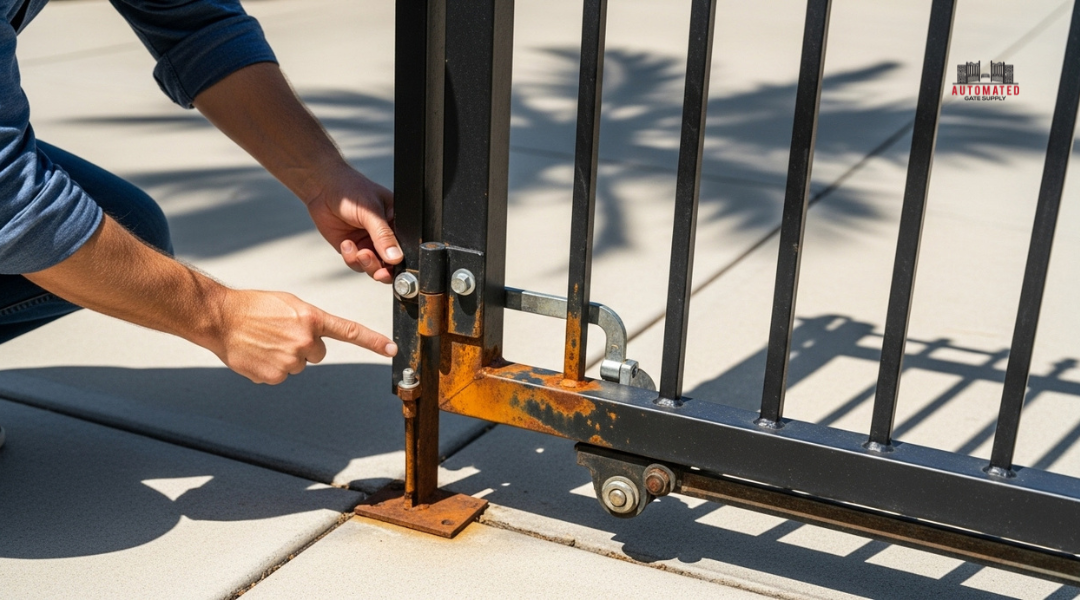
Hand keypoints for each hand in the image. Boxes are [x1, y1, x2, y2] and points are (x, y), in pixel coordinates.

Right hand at [209, 289, 396, 383]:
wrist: (221, 317)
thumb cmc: (253, 307)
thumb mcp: (288, 304)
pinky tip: (258, 353)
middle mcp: (305, 341)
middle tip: (281, 334)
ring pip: (299, 365)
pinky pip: (281, 375)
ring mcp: (290, 361)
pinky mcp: (274, 376)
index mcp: (311, 319)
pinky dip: (271, 367)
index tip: (391, 349)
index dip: (373, 341)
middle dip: (305, 346)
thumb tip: (317, 337)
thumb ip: (309, 320)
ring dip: (286, 356)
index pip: (350, 332)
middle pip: (319, 353)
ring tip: (265, 341)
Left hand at [306, 164, 400, 282]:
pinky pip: (356, 263)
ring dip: (367, 264)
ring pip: (373, 267)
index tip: (393, 266)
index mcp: (396, 224)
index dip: (401, 261)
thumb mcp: (371, 212)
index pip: (405, 247)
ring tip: (360, 253)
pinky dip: (351, 258)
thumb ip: (383, 235)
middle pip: (390, 264)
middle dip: (383, 270)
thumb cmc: (351, 190)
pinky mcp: (352, 248)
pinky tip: (346, 243)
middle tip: (378, 272)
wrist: (323, 188)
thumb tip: (396, 257)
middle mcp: (384, 236)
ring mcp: (368, 243)